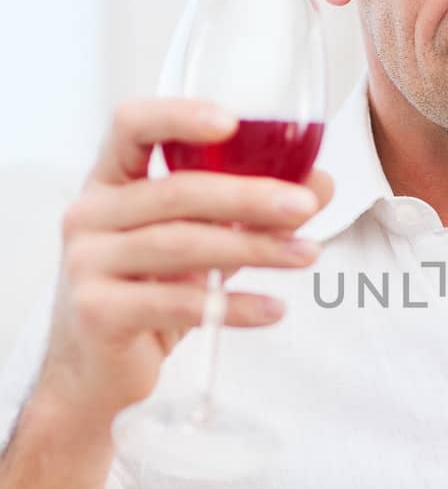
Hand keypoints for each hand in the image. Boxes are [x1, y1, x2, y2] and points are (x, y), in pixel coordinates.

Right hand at [37, 98, 333, 426]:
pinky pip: (178, 304)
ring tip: (306, 255)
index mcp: (109, 182)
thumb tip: (319, 184)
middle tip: (305, 206)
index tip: (233, 123)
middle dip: (249, 197)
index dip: (178, 116)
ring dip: (254, 248)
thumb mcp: (199, 244)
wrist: (94, 373)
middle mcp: (90, 215)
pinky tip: (274, 309)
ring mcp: (87, 263)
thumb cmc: (146, 294)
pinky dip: (234, 306)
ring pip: (181, 245)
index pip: (131, 126)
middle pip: (176, 193)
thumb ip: (249, 213)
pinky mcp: (99, 313)